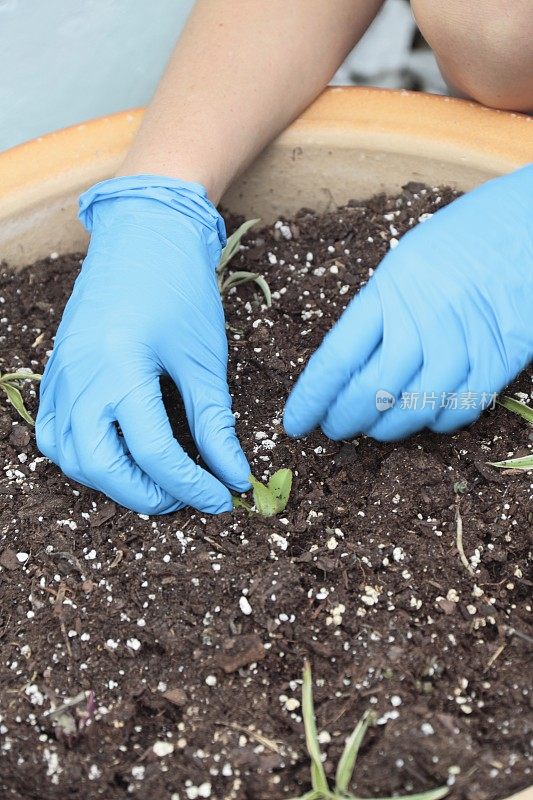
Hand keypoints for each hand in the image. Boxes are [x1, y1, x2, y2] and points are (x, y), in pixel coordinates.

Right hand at [36, 176, 249, 513]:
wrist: (143, 234)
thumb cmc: (178, 287)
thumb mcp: (204, 358)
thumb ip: (215, 422)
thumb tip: (234, 474)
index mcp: (120, 369)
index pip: (157, 454)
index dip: (194, 485)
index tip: (224, 497)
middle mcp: (80, 377)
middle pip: (102, 467)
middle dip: (148, 495)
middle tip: (188, 496)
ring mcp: (61, 375)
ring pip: (70, 457)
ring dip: (112, 480)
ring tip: (156, 481)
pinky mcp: (56, 372)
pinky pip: (53, 432)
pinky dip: (81, 456)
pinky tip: (114, 455)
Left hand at [284, 165, 532, 440]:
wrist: (532, 223)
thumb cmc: (466, 237)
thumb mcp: (407, 260)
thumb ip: (378, 310)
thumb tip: (345, 366)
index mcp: (390, 289)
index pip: (336, 359)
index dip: (311, 399)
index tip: (294, 422)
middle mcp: (423, 319)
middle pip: (369, 392)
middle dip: (342, 420)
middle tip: (333, 429)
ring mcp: (463, 343)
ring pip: (411, 411)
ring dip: (385, 429)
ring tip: (373, 428)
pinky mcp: (499, 360)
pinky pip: (458, 411)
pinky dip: (435, 423)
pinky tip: (423, 418)